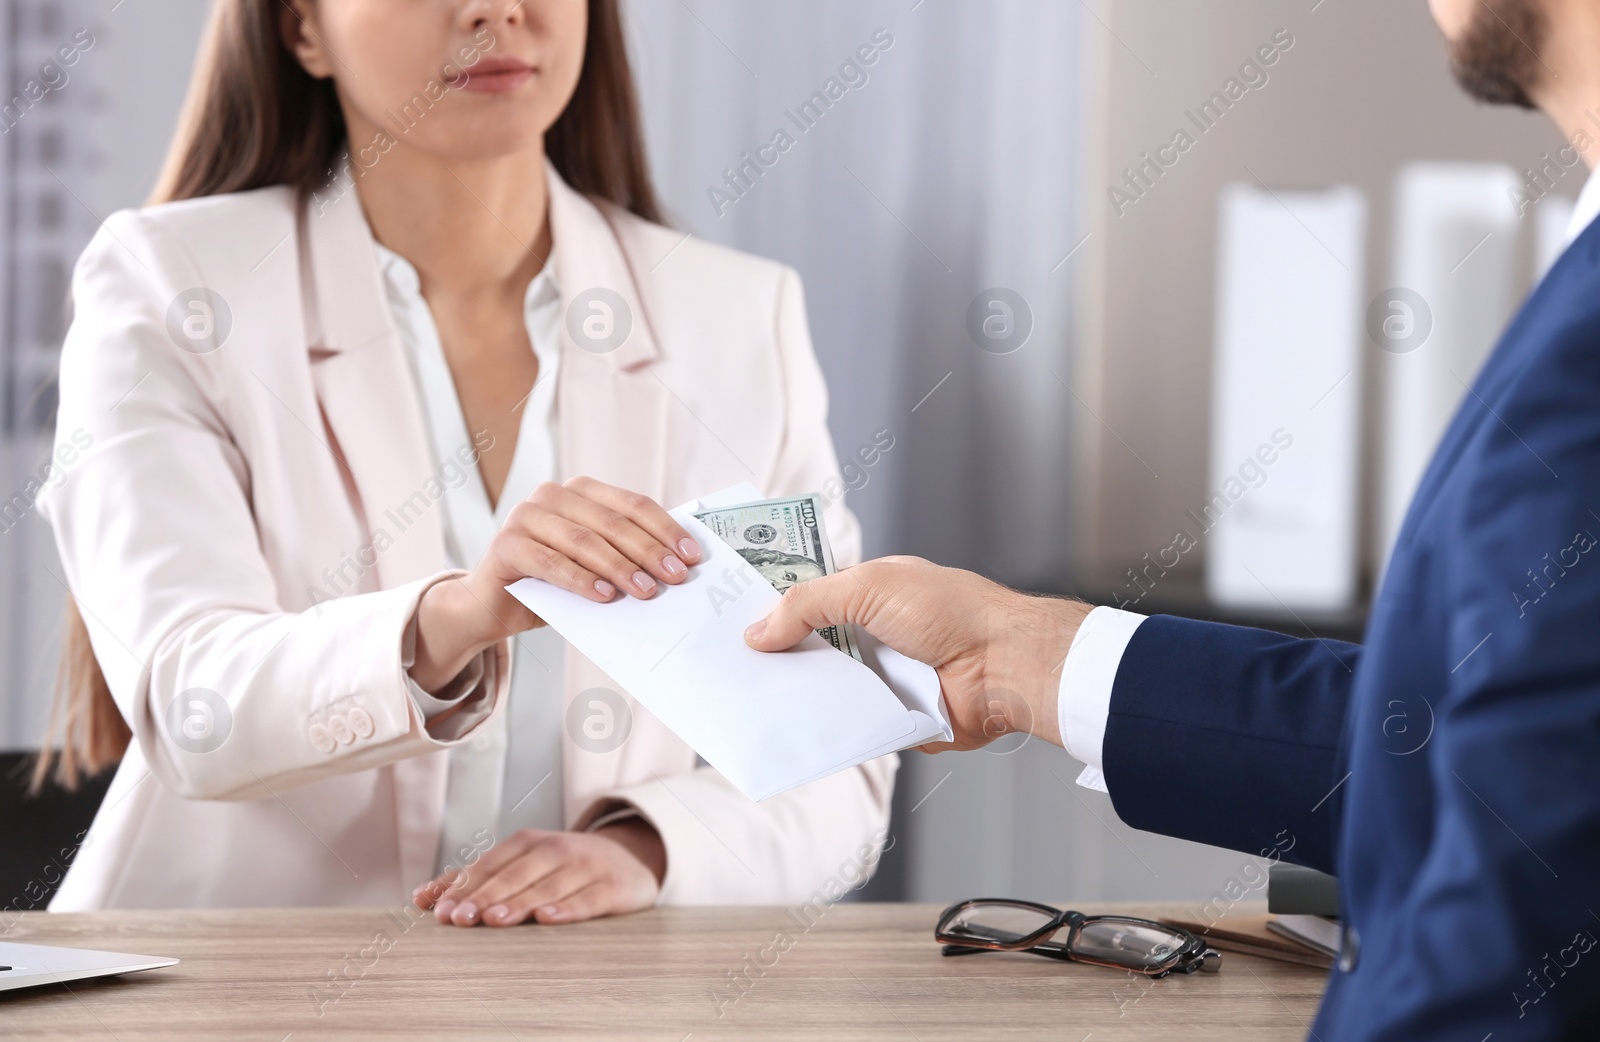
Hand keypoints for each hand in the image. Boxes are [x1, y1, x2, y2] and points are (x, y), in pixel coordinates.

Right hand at [411, 477, 701, 691]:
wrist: (493, 605)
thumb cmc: (553, 584)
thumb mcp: (595, 566)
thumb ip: (625, 556)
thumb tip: (678, 566)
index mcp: (581, 492)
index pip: (633, 505)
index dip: (665, 529)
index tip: (692, 556)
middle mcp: (552, 495)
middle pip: (612, 522)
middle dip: (649, 550)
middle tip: (676, 577)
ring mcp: (525, 516)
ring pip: (584, 541)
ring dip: (619, 567)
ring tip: (646, 591)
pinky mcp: (506, 544)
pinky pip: (551, 563)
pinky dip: (581, 580)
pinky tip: (604, 597)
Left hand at [413, 820, 664, 926]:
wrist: (632, 857)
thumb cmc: (564, 868)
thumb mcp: (524, 864)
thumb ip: (476, 880)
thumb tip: (422, 898)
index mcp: (530, 843)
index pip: (491, 864)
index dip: (465, 887)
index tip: (439, 912)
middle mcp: (556, 850)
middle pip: (515, 875)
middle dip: (485, 896)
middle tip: (459, 919)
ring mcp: (586, 867)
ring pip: (548, 886)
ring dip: (520, 903)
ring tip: (493, 920)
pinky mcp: (613, 887)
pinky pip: (589, 899)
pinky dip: (569, 908)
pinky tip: (548, 919)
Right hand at [743, 556, 1089, 750]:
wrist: (1004, 665)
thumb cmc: (952, 612)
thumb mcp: (869, 587)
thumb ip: (808, 604)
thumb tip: (758, 631)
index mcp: (866, 593)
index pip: (806, 598)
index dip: (770, 608)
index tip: (726, 620)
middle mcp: (871, 635)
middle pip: (807, 648)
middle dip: (773, 657)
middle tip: (723, 667)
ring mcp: (880, 678)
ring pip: (822, 690)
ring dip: (794, 696)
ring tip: (742, 703)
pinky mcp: (890, 718)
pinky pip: (846, 726)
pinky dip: (825, 728)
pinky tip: (788, 732)